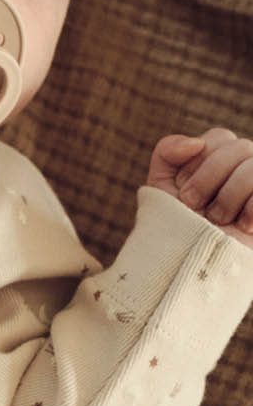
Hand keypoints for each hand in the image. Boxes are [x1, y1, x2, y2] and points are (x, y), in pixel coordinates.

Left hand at [147, 129, 252, 246]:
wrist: (189, 268)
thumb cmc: (175, 227)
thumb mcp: (161, 187)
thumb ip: (168, 152)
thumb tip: (196, 142)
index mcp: (222, 161)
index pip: (220, 137)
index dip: (197, 163)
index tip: (182, 193)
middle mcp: (247, 170)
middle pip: (240, 147)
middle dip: (208, 179)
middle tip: (195, 206)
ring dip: (228, 197)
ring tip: (218, 220)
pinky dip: (250, 210)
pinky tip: (242, 228)